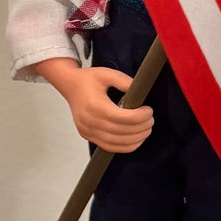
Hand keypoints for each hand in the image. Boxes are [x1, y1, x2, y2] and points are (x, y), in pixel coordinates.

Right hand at [35, 58, 154, 153]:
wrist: (69, 85)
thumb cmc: (88, 79)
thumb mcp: (107, 73)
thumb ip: (124, 81)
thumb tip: (140, 92)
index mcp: (95, 105)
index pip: (124, 118)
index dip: (141, 116)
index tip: (149, 110)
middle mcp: (90, 121)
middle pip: (122, 132)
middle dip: (142, 128)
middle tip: (151, 120)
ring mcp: (87, 131)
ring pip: (117, 143)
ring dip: (136, 139)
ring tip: (146, 130)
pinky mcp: (88, 136)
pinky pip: (109, 147)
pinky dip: (125, 147)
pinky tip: (136, 140)